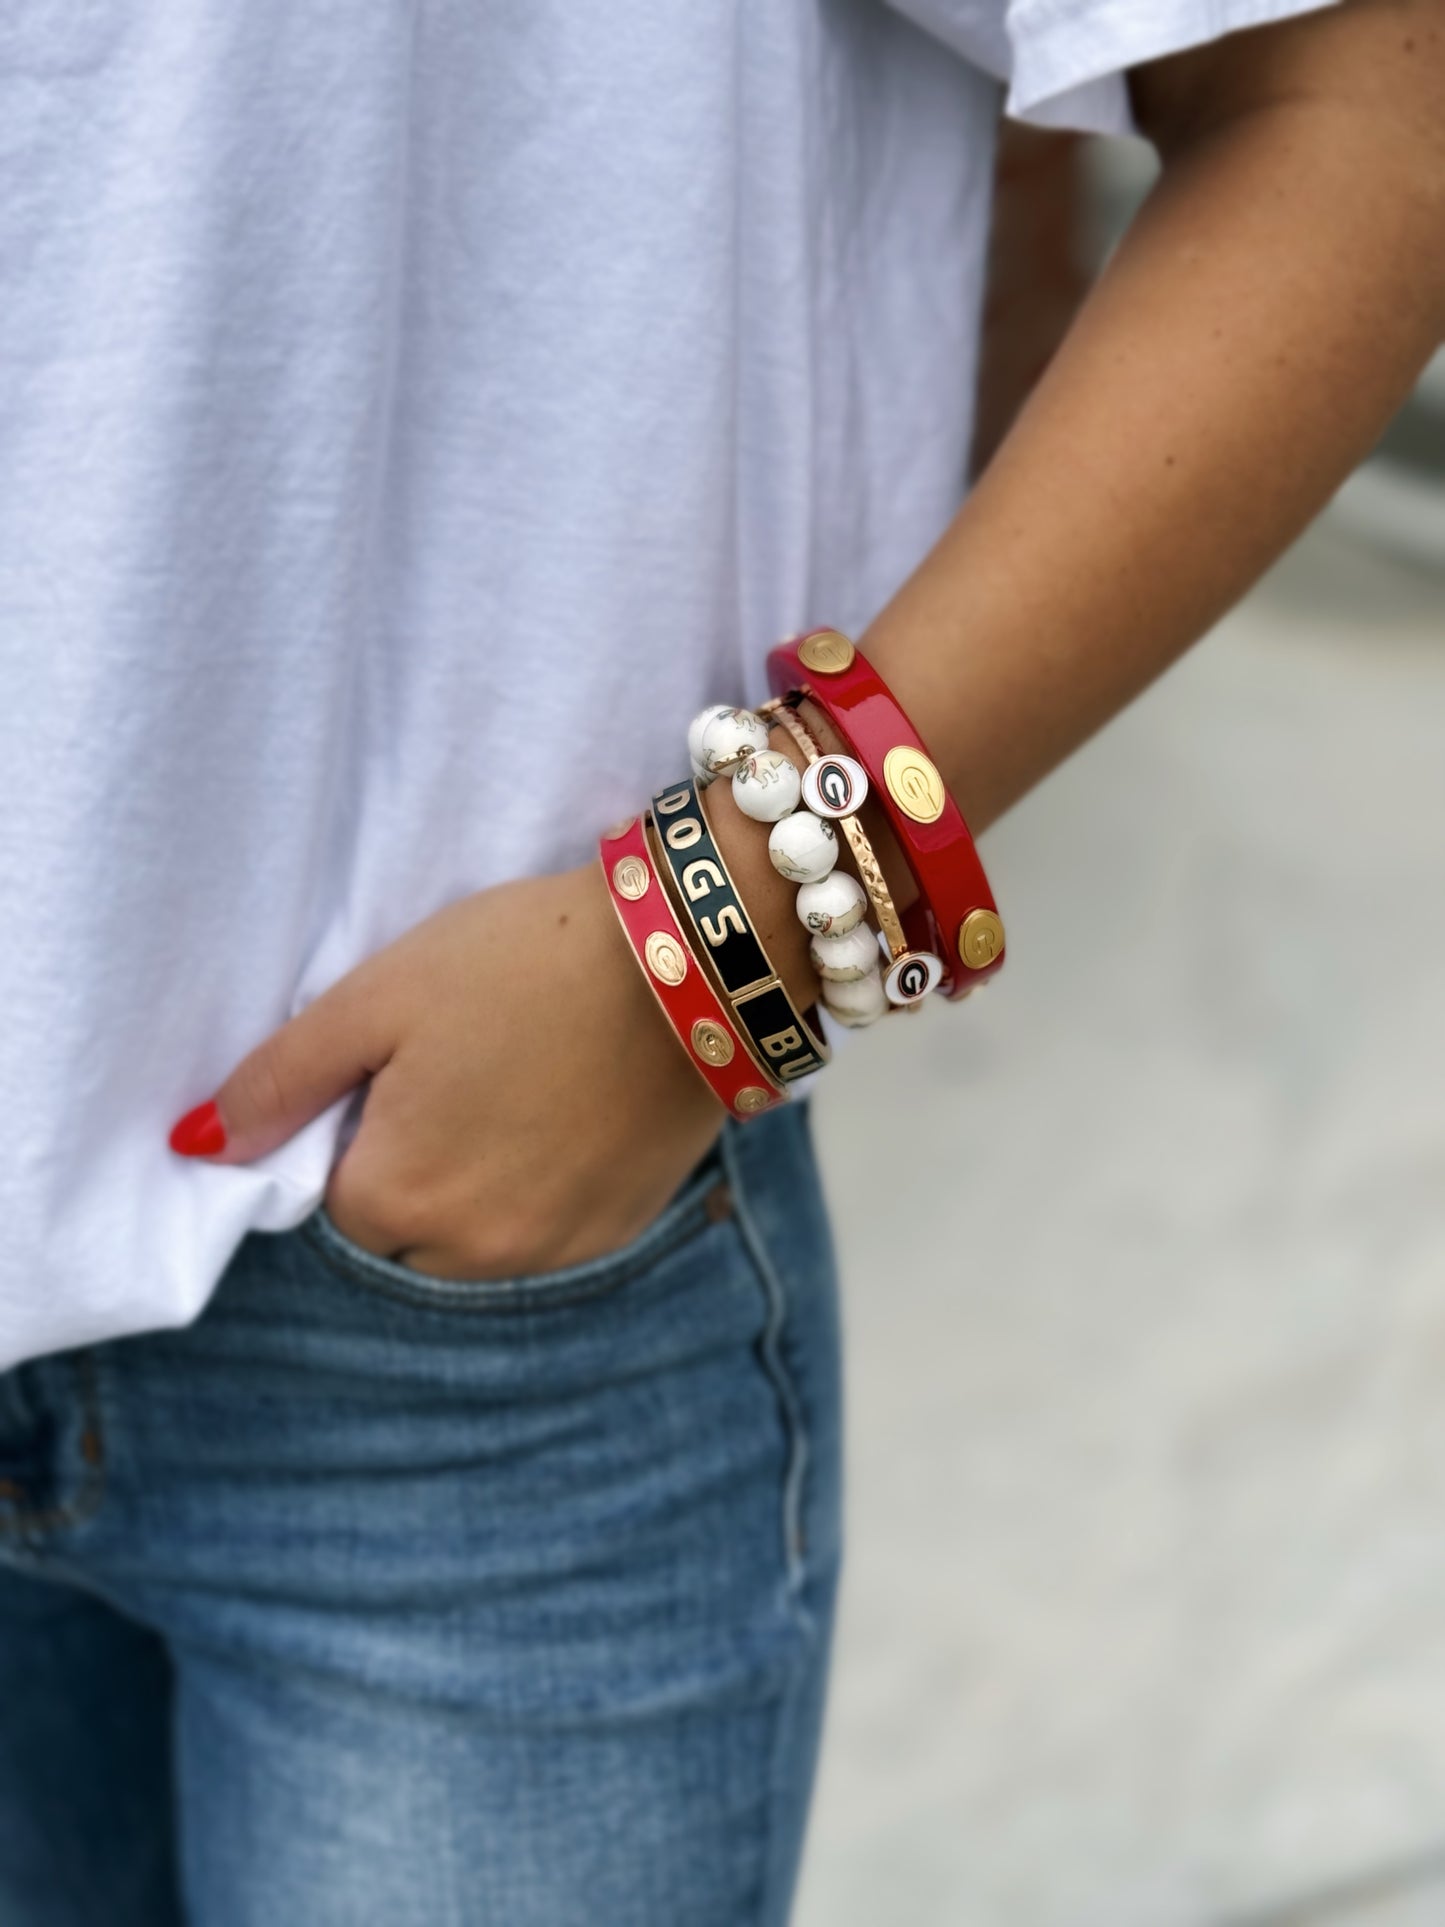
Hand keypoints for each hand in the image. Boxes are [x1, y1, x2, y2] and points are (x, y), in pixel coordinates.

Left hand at [170, 863, 723, 1277]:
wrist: (687, 956)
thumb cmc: (521, 963)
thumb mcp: (377, 997)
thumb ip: (280, 1081)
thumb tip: (197, 1145)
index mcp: (396, 1199)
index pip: (336, 1197)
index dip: (362, 1124)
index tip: (407, 1061)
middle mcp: (472, 1252)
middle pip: (404, 1228)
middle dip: (416, 1164)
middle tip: (465, 1066)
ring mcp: (553, 1249)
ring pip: (476, 1238)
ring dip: (480, 1183)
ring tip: (522, 1082)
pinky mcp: (617, 1229)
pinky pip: (548, 1230)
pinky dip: (546, 1185)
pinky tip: (571, 1107)